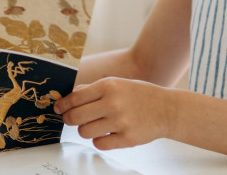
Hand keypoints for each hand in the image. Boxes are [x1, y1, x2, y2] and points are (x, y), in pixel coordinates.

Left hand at [54, 77, 173, 149]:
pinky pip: (99, 144)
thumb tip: (68, 98)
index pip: (75, 98)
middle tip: (70, 120)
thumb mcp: (117, 83)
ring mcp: (121, 122)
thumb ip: (92, 90)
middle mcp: (113, 103)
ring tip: (93, 125)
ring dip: (85, 130)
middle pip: (75, 117)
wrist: (167, 109)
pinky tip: (105, 134)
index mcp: (109, 86)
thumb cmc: (139, 95)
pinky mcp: (127, 138)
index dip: (63, 105)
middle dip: (69, 119)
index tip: (59, 109)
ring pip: (84, 132)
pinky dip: (99, 140)